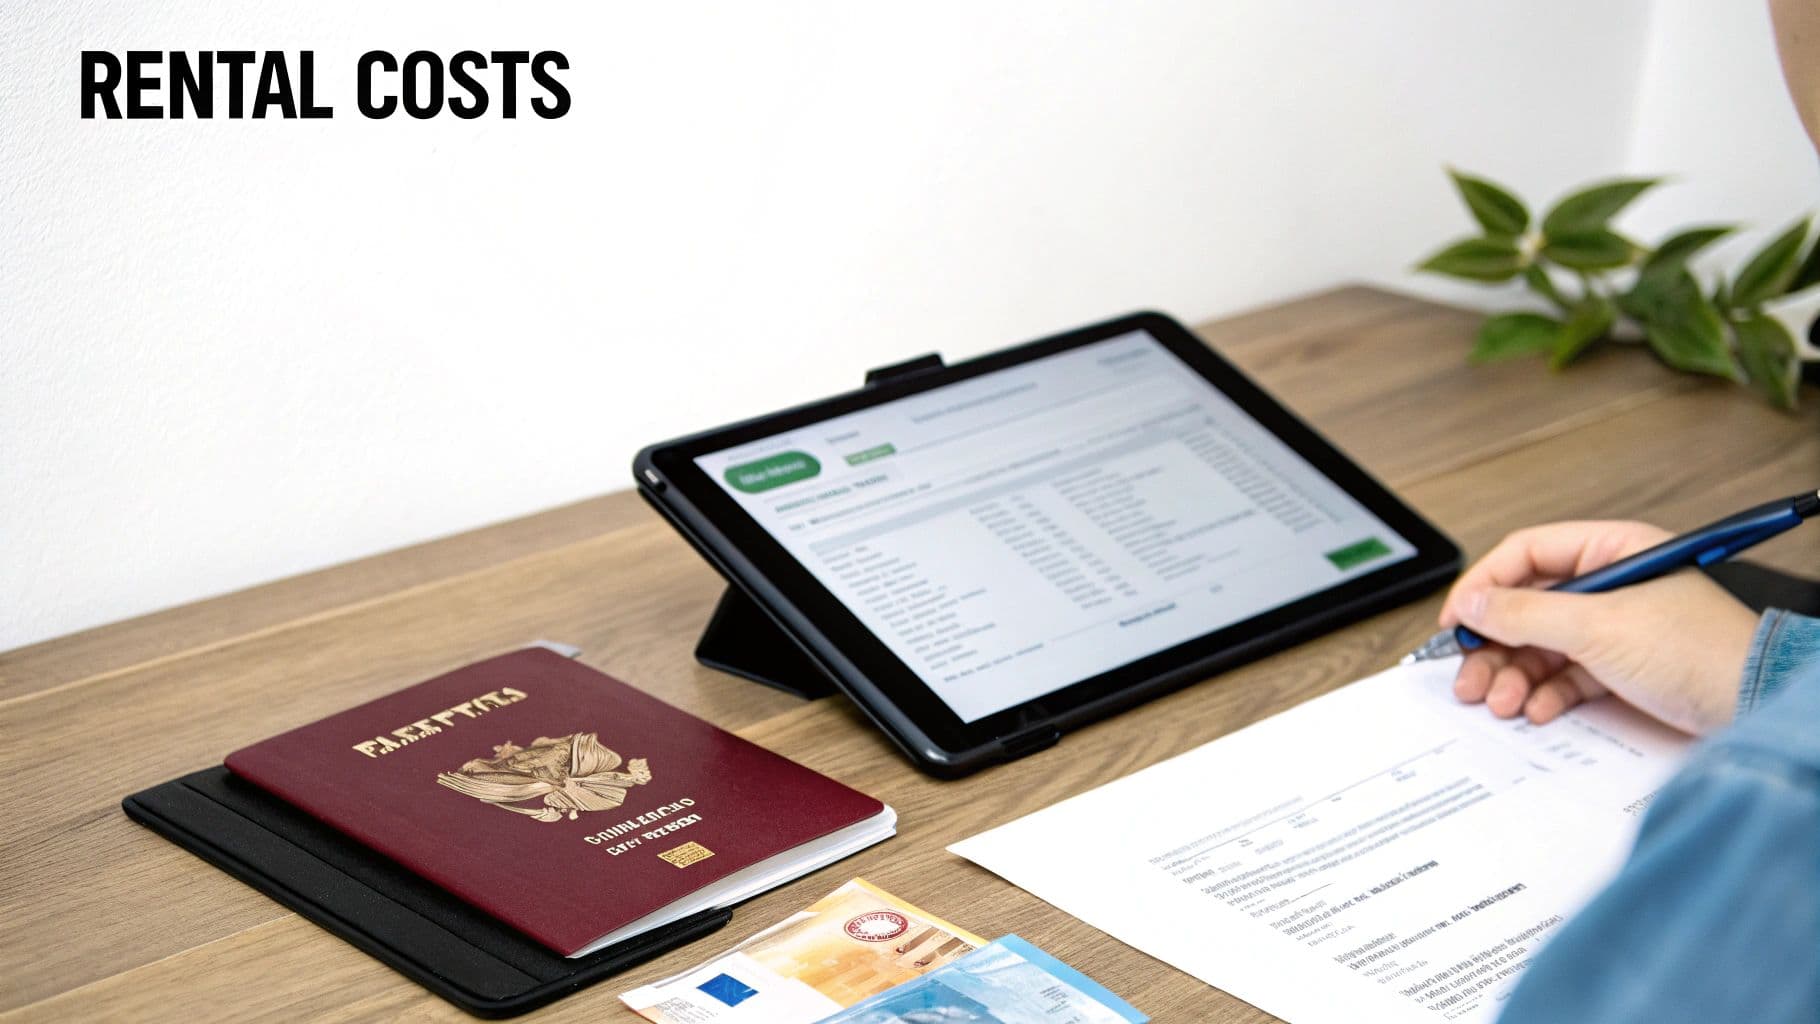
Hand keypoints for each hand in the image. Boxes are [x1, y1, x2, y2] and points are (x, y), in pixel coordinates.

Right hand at [1438, 521, 1758, 734]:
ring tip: (1498, 702)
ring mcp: (1617, 627)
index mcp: (1612, 550)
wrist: (1757, 707)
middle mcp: (1612, 584)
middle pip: (1529, 606)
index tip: (1457, 619)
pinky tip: (1535, 709)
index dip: (1485, 585)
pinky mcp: (1624, 667)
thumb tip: (1474, 603)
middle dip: (1495, 644)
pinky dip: (1545, 694)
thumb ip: (1526, 613)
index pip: (1528, 554)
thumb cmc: (1701, 653)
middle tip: (1468, 673)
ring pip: (1543, 645)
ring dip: (1514, 675)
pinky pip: (1567, 675)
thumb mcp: (1599, 627)